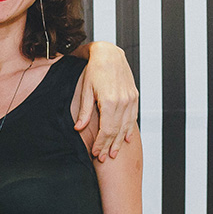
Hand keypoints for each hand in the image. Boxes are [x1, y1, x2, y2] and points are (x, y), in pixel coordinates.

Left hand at [74, 42, 138, 161]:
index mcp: (109, 101)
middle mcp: (123, 102)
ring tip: (114, 153)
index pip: (106, 130)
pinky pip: (133, 118)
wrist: (109, 55)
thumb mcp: (85, 91)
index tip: (96, 153)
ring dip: (120, 141)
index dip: (101, 143)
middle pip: (117, 131)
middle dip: (110, 146)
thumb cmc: (94, 71)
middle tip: (104, 158)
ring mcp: (131, 99)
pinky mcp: (134, 97)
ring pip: (126, 126)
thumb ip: (84, 112)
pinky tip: (126, 138)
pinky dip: (129, 129)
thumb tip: (78, 128)